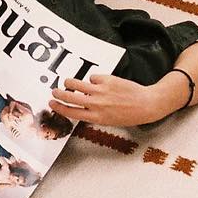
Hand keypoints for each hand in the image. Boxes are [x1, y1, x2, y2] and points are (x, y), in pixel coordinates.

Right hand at [48, 74, 172, 127]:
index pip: (71, 112)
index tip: (52, 103)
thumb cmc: (129, 115)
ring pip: (77, 84)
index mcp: (95, 117)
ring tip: (67, 82)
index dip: (59, 107)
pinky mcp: (106, 80)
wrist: (145, 104)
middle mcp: (96, 104)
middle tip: (54, 91)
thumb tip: (81, 104)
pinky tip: (99, 82)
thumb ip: (93, 113)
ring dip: (69, 83)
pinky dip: (93, 79)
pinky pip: (93, 77)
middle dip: (59, 94)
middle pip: (70, 97)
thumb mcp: (108, 120)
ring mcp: (100, 91)